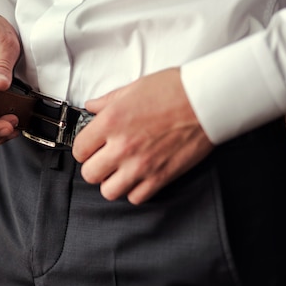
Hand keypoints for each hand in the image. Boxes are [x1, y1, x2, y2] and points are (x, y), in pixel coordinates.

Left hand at [72, 68, 213, 204]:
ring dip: (112, 182)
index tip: (90, 147)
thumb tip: (92, 107)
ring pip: (109, 191)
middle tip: (104, 159)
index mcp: (111, 122)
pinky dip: (135, 190)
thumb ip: (108, 101)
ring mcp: (141, 165)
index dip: (84, 148)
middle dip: (95, 167)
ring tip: (120, 171)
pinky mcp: (161, 177)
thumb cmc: (174, 90)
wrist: (207, 101)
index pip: (79, 149)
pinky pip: (136, 197)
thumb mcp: (134, 88)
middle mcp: (122, 146)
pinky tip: (139, 177)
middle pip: (90, 174)